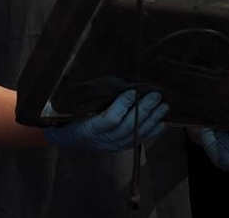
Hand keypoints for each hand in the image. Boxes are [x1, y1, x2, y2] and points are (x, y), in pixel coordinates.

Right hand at [44, 90, 167, 151]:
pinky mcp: (119, 147)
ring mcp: (111, 146)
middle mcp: (101, 140)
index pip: (109, 120)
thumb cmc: (66, 118)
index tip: (131, 92)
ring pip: (135, 134)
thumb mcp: (69, 108)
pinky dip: (151, 132)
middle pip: (127, 126)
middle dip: (143, 111)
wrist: (64, 139)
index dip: (122, 106)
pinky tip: (162, 123)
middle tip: (155, 96)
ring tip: (163, 106)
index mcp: (87, 129)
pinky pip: (138, 141)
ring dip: (151, 120)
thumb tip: (102, 80)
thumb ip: (82, 96)